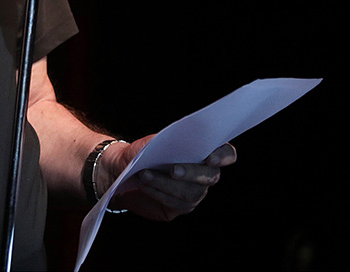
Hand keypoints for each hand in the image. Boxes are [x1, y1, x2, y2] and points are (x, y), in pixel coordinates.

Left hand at [101, 141, 236, 220]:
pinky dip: (158, 192)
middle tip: (172, 170)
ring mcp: (194, 192)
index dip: (223, 156)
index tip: (209, 158)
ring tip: (144, 174)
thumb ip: (165, 142)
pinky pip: (175, 203)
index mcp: (203, 151)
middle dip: (191, 173)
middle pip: (211, 176)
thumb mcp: (150, 142)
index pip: (227, 154)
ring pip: (190, 192)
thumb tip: (174, 144)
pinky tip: (144, 184)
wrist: (121, 169)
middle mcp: (204, 174)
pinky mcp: (179, 207)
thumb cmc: (141, 151)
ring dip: (166, 183)